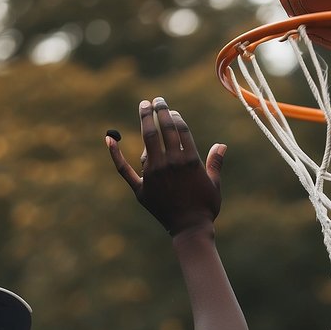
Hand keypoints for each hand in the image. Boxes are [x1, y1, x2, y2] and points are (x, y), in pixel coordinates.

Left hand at [107, 97, 225, 235]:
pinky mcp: (142, 187)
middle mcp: (171, 163)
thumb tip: (221, 145)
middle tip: (156, 100)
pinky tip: (109, 138)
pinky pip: (124, 169)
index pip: (181, 129)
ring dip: (145, 120)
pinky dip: (115, 154)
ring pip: (147, 141)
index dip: (175, 117)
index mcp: (190, 160)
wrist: (190, 229)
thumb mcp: (214, 183)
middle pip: (163, 129)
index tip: (171, 110)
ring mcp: (154, 174)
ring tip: (144, 106)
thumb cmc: (205, 207)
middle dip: (159, 111)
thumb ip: (214, 163)